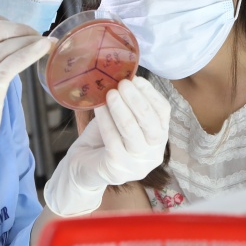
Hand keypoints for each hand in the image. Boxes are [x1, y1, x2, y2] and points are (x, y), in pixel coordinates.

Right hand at [0, 10, 50, 201]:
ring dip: (33, 40)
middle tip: (36, 37)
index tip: (16, 29)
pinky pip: (17, 59)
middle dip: (22, 29)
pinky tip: (46, 47)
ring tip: (47, 43)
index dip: (2, 19)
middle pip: (0, 26)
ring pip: (12, 42)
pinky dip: (34, 50)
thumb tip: (11, 44)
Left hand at [43, 78, 170, 216]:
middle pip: (151, 124)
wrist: (83, 167)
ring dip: (121, 109)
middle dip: (137, 100)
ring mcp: (136, 165)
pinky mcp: (117, 169)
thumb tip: (128, 76)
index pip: (163, 113)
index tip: (136, 79)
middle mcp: (153, 154)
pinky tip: (98, 107)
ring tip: (110, 93)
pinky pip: (112, 140)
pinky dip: (105, 120)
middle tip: (123, 83)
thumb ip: (128, 104)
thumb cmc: (104, 139)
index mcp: (158, 139)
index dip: (151, 94)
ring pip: (132, 132)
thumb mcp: (121, 119)